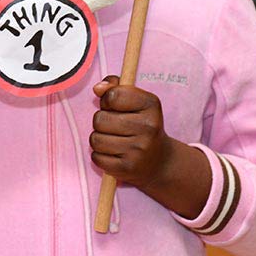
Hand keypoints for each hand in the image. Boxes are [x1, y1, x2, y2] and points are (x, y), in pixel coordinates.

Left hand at [89, 75, 172, 190]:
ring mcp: (138, 150)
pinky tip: (114, 153)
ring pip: (95, 139)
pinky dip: (100, 155)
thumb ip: (115, 87)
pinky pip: (96, 157)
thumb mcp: (136, 100)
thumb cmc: (141, 125)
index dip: (107, 100)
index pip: (113, 96)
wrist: (159, 161)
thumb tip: (98, 88)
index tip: (114, 106)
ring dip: (99, 139)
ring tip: (114, 140)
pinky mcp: (127, 168)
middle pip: (100, 119)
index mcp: (151, 105)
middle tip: (115, 126)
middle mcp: (148, 127)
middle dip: (102, 121)